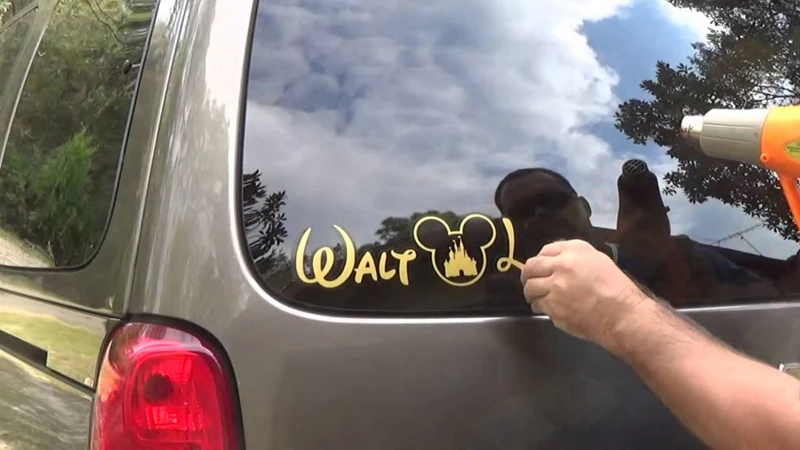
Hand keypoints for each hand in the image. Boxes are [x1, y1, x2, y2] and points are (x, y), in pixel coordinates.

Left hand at [521, 239, 650, 344]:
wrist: (621, 314)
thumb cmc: (615, 289)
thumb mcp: (598, 260)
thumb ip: (574, 257)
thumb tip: (556, 262)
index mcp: (574, 251)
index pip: (545, 250)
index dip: (540, 260)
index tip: (539, 267)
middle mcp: (561, 266)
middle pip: (531, 267)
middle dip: (527, 275)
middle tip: (528, 281)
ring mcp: (554, 288)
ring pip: (530, 288)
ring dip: (531, 292)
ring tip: (536, 297)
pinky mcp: (553, 307)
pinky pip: (538, 305)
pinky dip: (540, 307)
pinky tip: (548, 308)